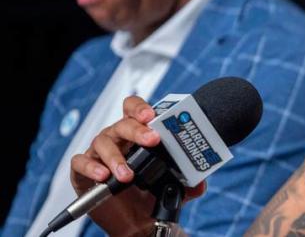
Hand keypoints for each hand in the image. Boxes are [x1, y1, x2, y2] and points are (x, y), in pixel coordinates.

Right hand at [69, 96, 204, 235]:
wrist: (135, 221)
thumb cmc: (150, 193)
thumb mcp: (173, 186)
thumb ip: (187, 182)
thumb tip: (201, 184)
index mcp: (137, 134)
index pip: (134, 109)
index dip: (141, 108)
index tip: (152, 115)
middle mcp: (117, 138)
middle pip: (122, 123)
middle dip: (137, 130)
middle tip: (152, 140)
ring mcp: (99, 153)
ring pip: (102, 142)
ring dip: (116, 157)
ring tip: (127, 174)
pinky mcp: (82, 172)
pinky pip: (80, 162)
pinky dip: (90, 167)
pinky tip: (103, 175)